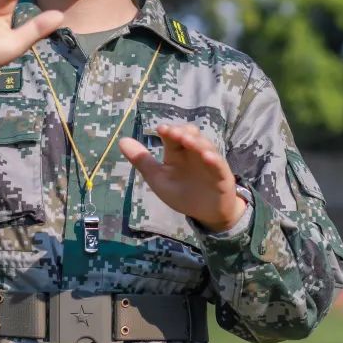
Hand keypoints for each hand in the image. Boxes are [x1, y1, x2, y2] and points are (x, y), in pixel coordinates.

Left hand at [118, 124, 246, 232]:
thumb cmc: (182, 193)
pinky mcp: (222, 175)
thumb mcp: (158, 178)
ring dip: (196, 142)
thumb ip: (142, 161)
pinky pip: (219, 165)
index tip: (161, 129)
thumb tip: (121, 140)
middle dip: (182, 132)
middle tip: (174, 133)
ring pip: (205, 146)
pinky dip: (213, 159)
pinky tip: (207, 157)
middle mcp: (194, 153)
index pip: (173, 137)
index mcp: (178, 152)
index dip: (168, 131)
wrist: (205, 213)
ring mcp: (209, 162)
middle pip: (191, 135)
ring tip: (187, 141)